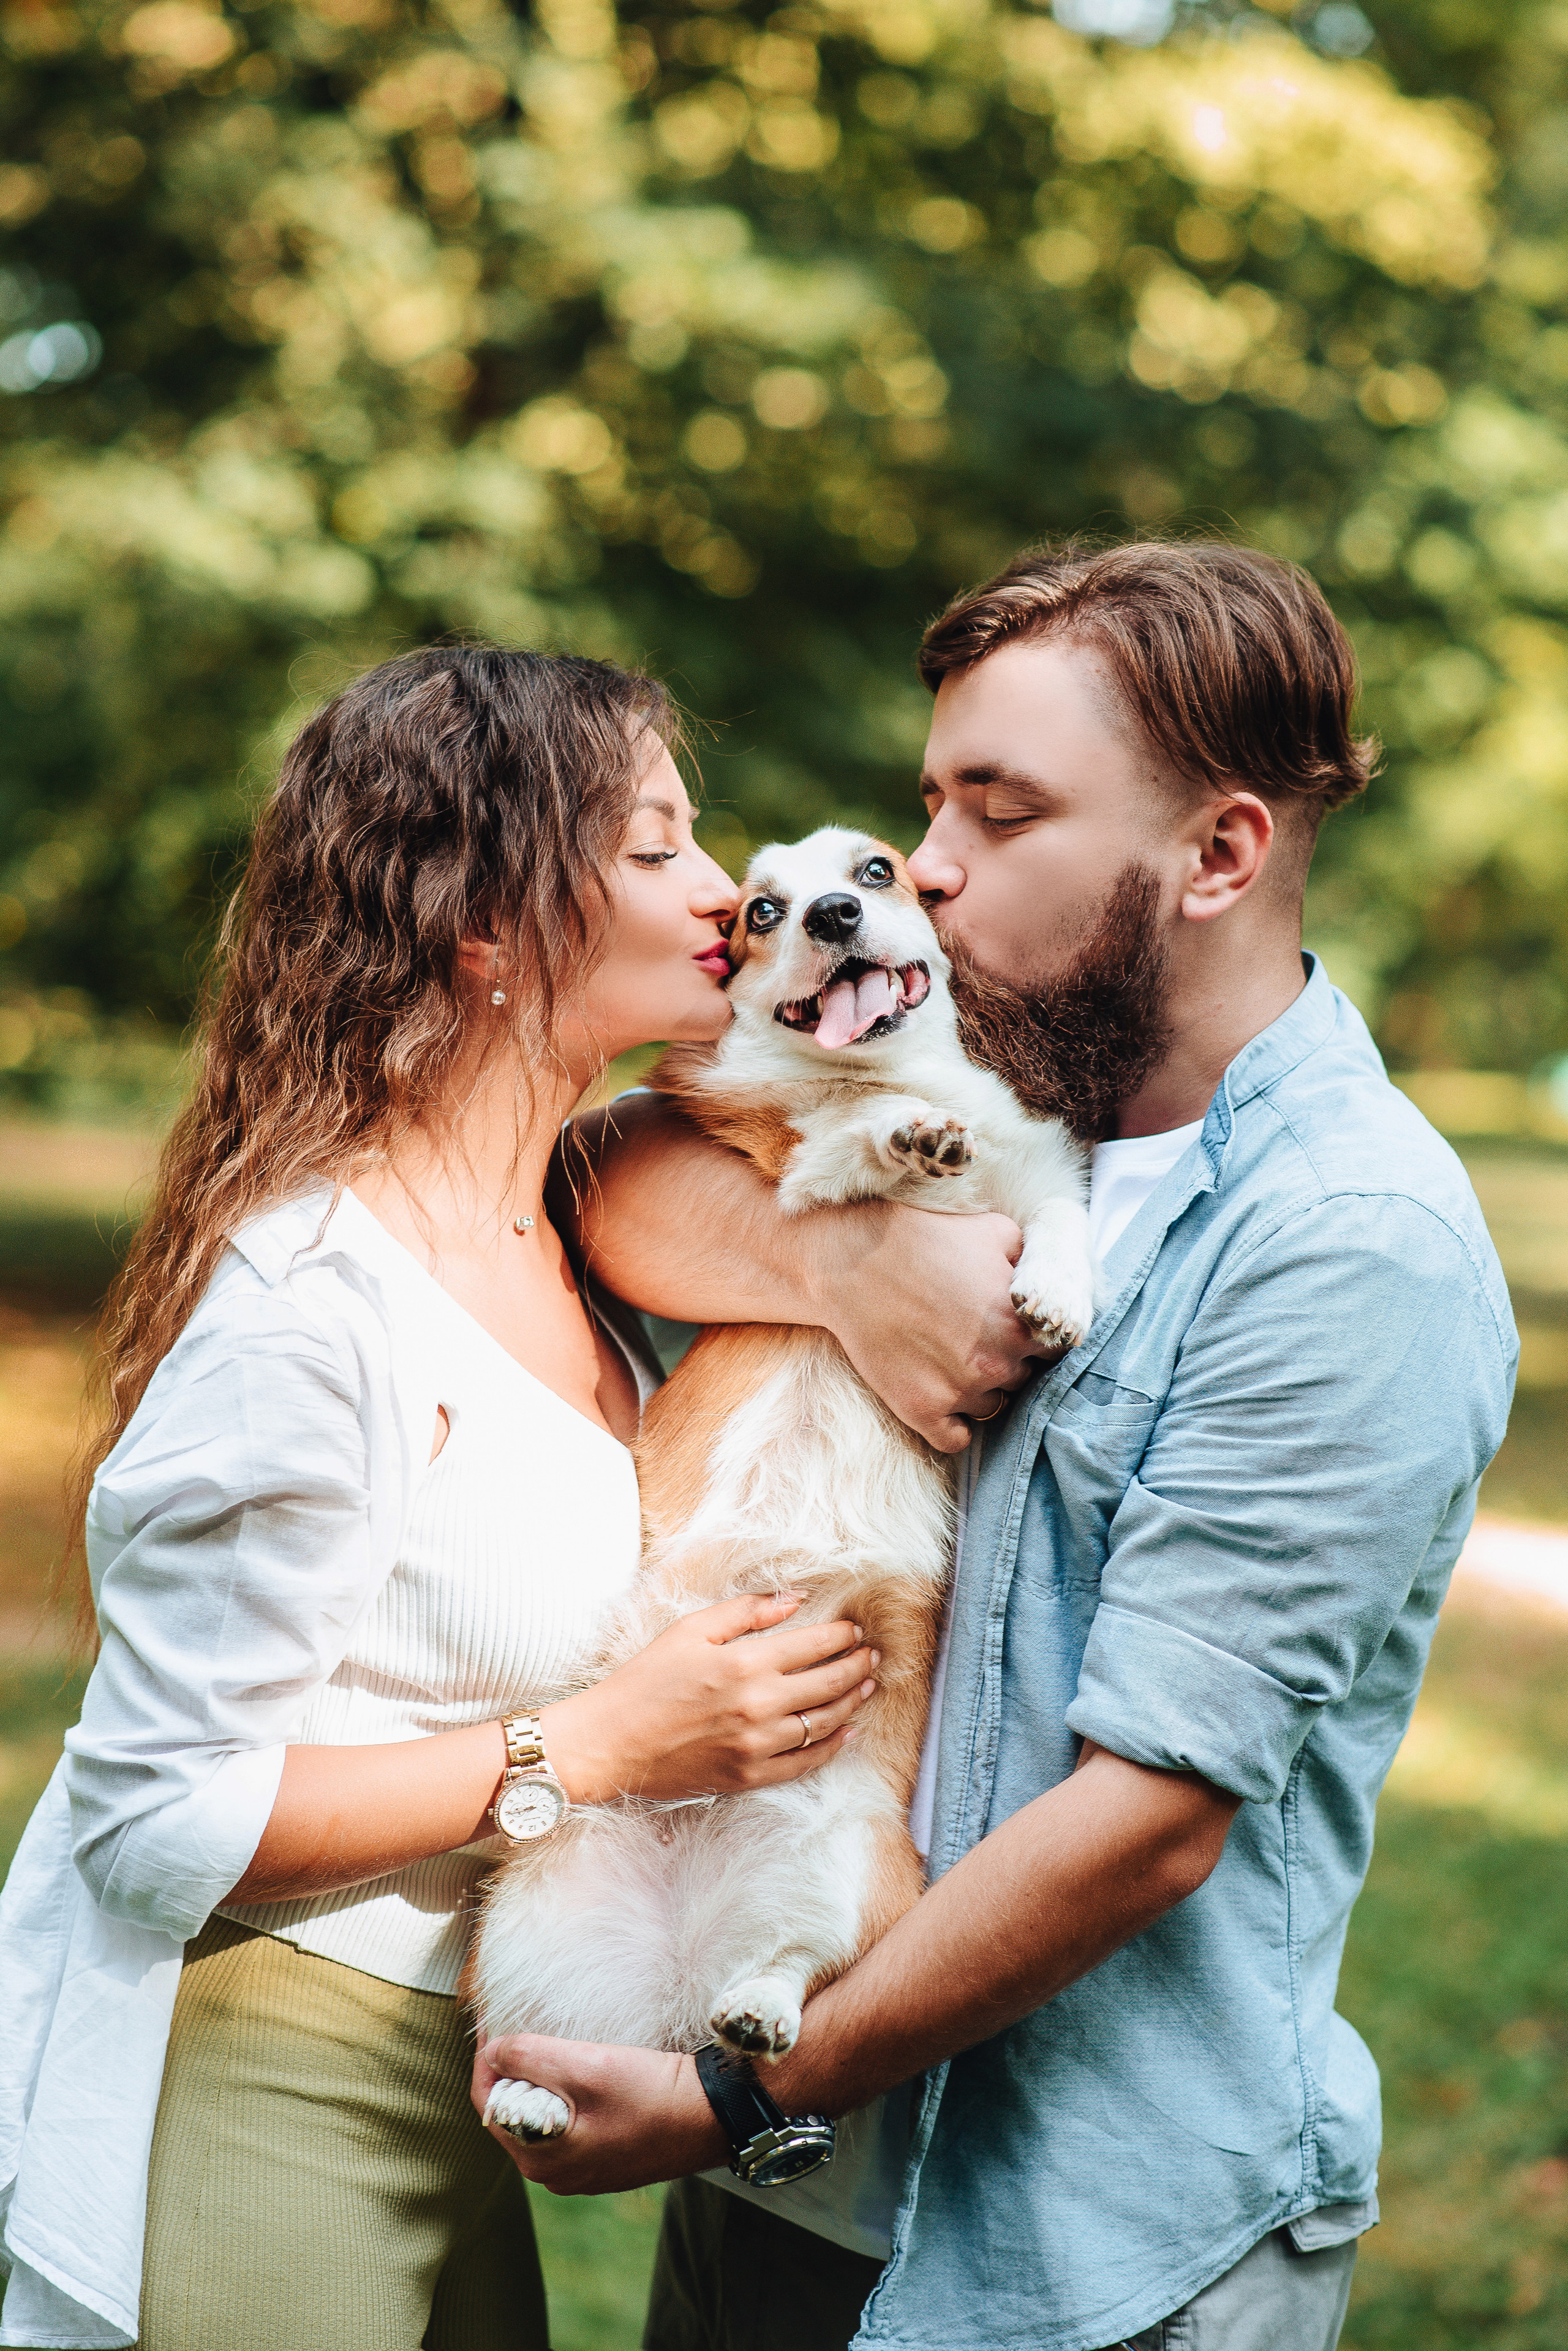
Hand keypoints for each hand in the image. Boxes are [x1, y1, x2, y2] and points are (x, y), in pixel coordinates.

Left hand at [473, 2032, 725, 2194]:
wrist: (710, 2117)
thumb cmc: (650, 2094)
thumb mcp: (584, 2065)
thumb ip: (528, 2057)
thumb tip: (492, 2051)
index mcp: (540, 2158)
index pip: (487, 2102)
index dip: (486, 2055)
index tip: (492, 2017)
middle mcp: (553, 2173)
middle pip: (511, 2110)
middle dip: (511, 2067)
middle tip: (520, 2023)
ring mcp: (579, 2169)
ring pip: (538, 2115)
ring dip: (538, 2078)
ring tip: (550, 2041)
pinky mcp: (603, 2158)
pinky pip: (565, 2123)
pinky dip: (563, 2093)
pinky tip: (580, 2068)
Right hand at [540, 1595, 877, 1805]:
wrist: (610, 1742)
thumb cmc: (645, 1680)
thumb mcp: (690, 1630)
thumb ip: (746, 1611)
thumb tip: (794, 1598)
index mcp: (744, 1664)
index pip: (813, 1646)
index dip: (841, 1635)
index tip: (855, 1628)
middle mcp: (758, 1707)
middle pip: (828, 1684)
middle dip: (857, 1665)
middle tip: (873, 1654)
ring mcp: (756, 1747)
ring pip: (824, 1723)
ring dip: (852, 1702)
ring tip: (867, 1685)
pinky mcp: (748, 1777)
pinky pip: (805, 1764)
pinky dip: (832, 1747)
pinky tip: (847, 1732)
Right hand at [809, 1205, 1043, 1452]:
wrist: (853, 1262)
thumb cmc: (925, 1240)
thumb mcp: (994, 1231)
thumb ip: (1032, 1260)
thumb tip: (1049, 1280)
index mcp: (1019, 1324)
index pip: (1051, 1351)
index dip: (1031, 1338)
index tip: (1010, 1328)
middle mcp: (996, 1364)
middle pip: (1020, 1379)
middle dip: (1004, 1360)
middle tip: (972, 1337)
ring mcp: (959, 1391)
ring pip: (989, 1407)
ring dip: (977, 1389)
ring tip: (948, 1357)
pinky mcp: (922, 1409)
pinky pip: (955, 1439)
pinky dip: (952, 1425)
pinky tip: (941, 1399)